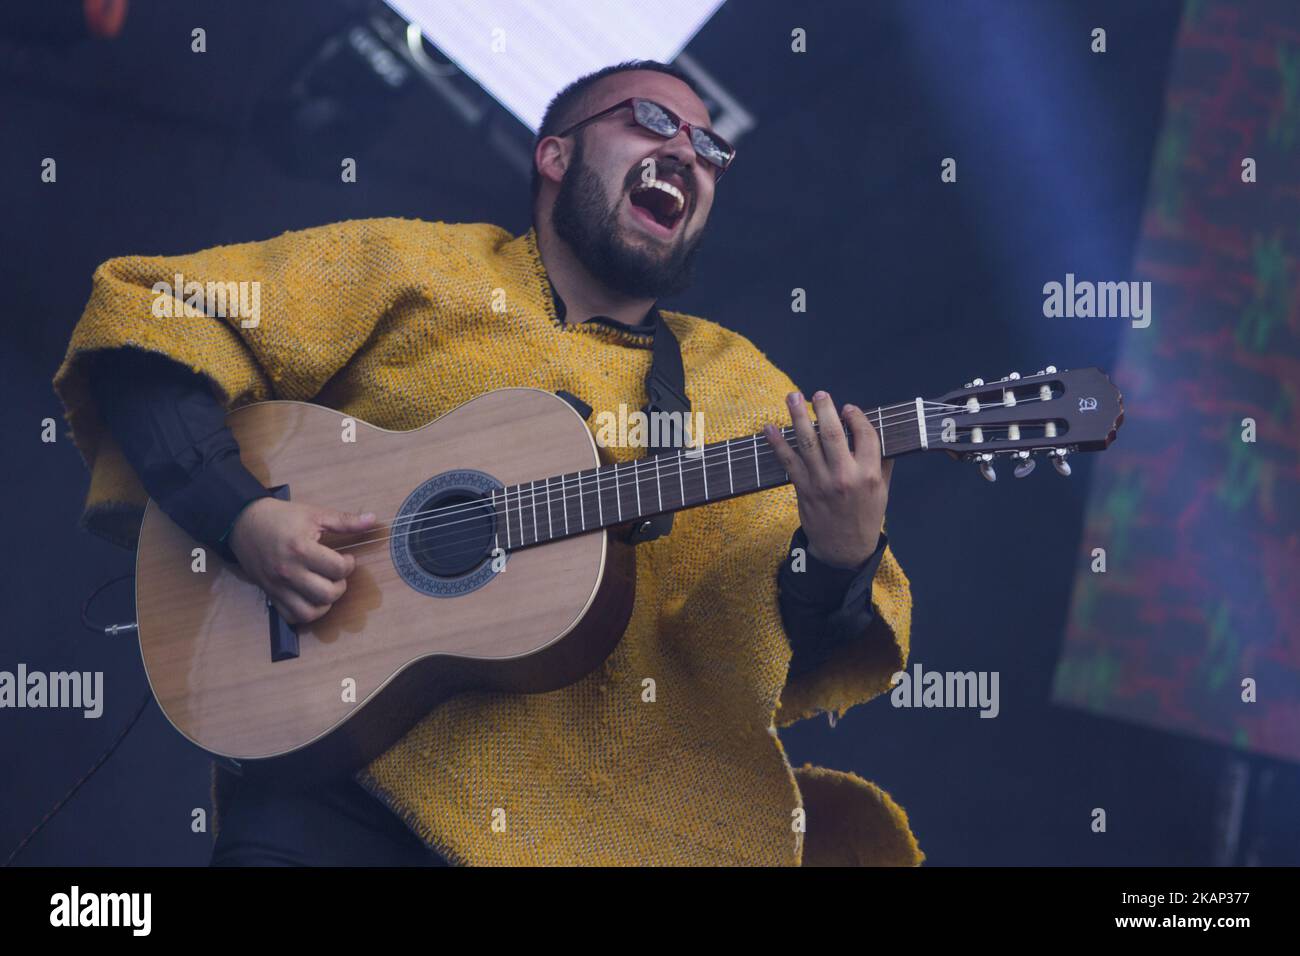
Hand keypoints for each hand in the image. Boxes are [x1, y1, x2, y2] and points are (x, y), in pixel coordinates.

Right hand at [228, 498, 376, 624]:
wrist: (243, 523)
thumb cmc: (281, 517)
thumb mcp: (314, 514)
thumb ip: (345, 520)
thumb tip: (373, 520)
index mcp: (301, 549)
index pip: (338, 569)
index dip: (350, 564)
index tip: (346, 558)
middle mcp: (289, 572)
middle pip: (327, 594)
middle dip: (340, 586)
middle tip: (337, 574)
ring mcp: (278, 586)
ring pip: (310, 612)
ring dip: (325, 604)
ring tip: (326, 587)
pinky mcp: (270, 594)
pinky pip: (291, 617)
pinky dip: (305, 613)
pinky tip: (311, 598)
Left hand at [764, 390, 892, 568]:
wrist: (844, 549)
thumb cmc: (865, 516)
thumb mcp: (883, 491)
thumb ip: (882, 462)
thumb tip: (878, 432)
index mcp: (869, 474)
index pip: (865, 435)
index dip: (856, 417)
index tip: (848, 409)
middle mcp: (846, 477)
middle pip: (833, 434)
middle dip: (825, 409)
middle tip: (819, 393)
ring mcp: (822, 483)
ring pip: (808, 443)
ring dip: (798, 417)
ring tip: (792, 397)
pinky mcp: (804, 490)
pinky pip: (788, 462)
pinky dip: (777, 444)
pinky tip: (770, 429)